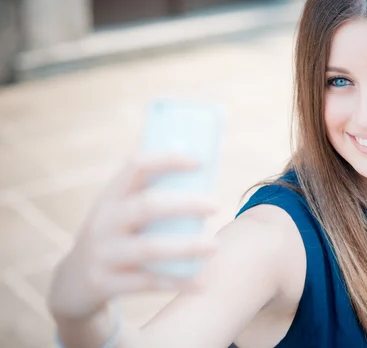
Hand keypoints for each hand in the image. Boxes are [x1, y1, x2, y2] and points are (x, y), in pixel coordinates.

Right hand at [47, 154, 218, 320]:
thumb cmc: (114, 237)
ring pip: (149, 248)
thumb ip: (149, 195)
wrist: (72, 282)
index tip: (198, 162)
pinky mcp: (105, 283)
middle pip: (146, 206)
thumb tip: (203, 170)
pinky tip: (202, 283)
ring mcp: (103, 253)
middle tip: (216, 204)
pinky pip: (147, 283)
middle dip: (185, 204)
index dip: (167, 160)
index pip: (136, 167)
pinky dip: (177, 282)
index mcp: (110, 196)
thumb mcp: (119, 211)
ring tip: (215, 245)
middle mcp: (104, 221)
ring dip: (186, 246)